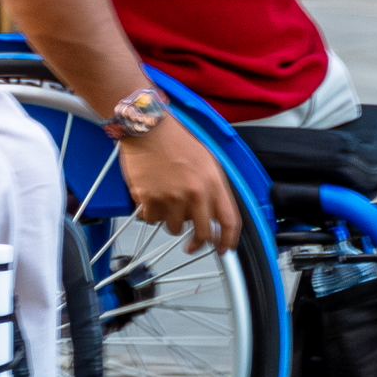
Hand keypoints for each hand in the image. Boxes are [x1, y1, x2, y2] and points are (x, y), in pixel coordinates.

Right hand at [117, 120, 241, 255]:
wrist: (147, 128)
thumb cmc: (175, 140)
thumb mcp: (206, 160)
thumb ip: (213, 189)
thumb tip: (216, 215)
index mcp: (213, 181)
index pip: (229, 220)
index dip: (228, 240)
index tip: (223, 249)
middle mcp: (195, 192)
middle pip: (202, 234)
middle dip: (197, 243)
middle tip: (191, 244)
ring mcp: (171, 197)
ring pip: (174, 228)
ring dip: (170, 220)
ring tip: (166, 199)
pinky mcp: (149, 199)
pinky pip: (151, 219)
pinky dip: (150, 212)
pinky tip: (151, 195)